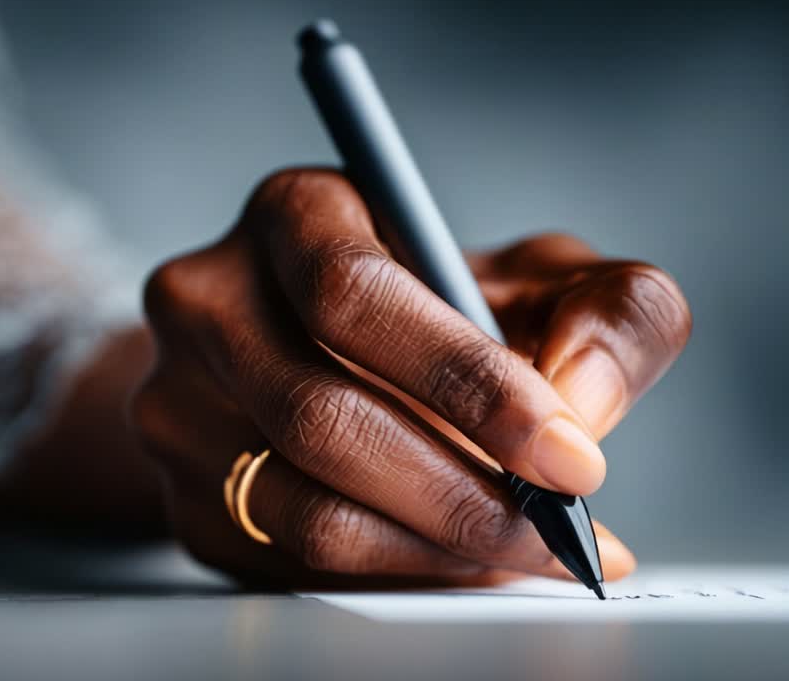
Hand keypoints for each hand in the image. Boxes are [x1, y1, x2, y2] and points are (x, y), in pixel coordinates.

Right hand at [131, 169, 690, 587]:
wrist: (331, 358)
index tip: (567, 452)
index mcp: (294, 214)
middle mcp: (210, 300)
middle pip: (321, 415)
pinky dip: (397, 574)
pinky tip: (461, 560)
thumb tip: (584, 400)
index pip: (352, 294)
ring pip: (304, 509)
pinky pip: (291, 564)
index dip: (464, 380)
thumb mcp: (543, 280)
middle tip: (559, 527)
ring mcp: (179, 403)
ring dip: (436, 548)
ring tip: (526, 550)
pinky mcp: (185, 495)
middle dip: (464, 491)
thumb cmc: (447, 311)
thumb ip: (609, 311)